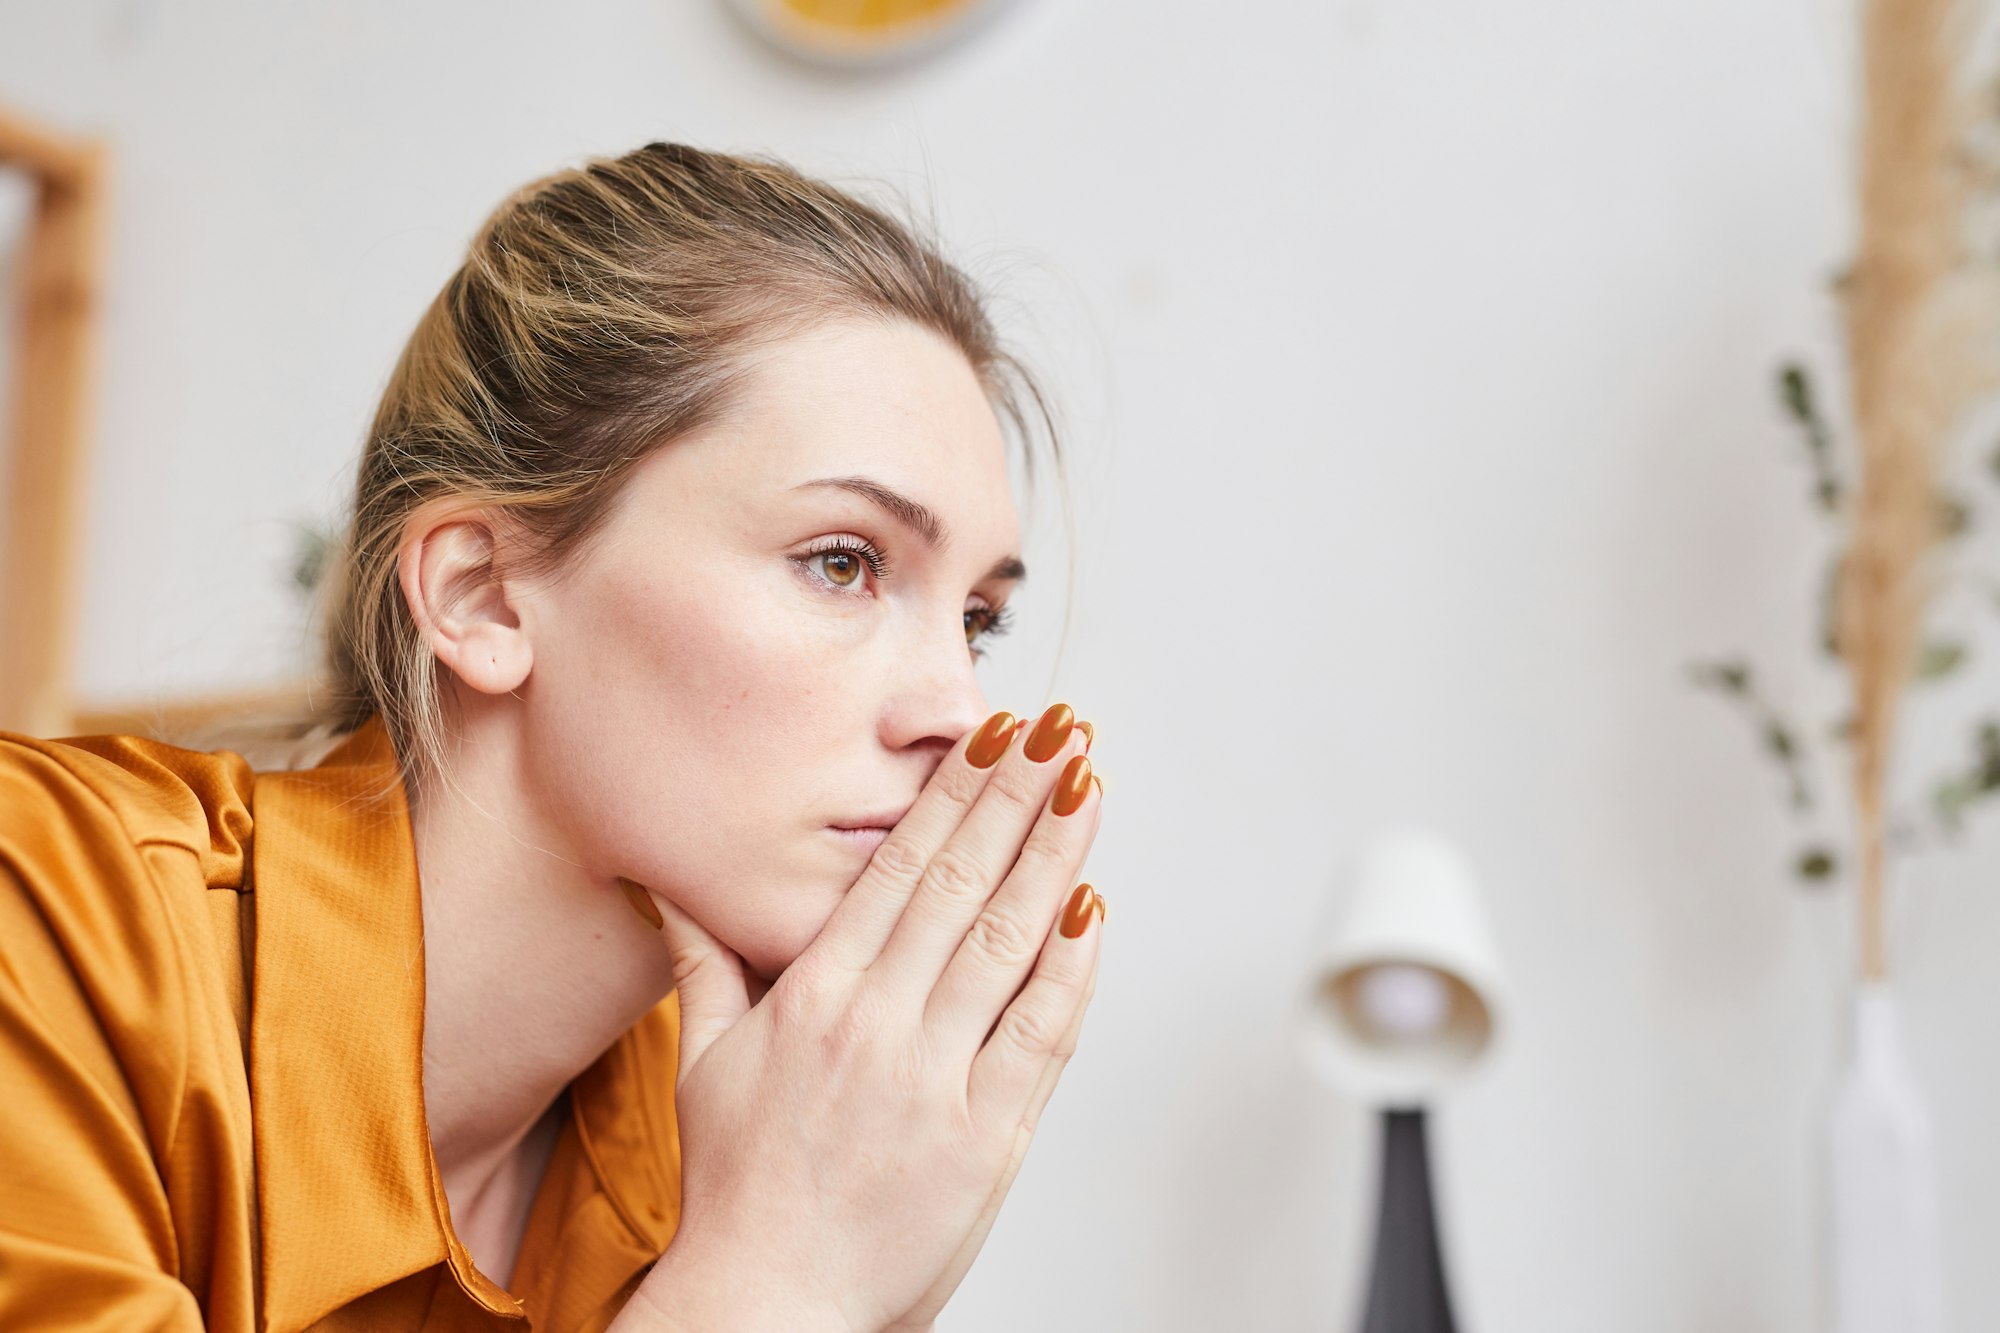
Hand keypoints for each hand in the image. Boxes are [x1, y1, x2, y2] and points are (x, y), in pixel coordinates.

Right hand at [623, 704, 1103, 1332]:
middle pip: (960, 886)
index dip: (954, 795)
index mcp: (813, 997)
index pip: (898, 869)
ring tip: (1088, 786)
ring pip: (1006, 945)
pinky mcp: (983, 1141)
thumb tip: (667, 887)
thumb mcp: (703, 1062)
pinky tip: (1094, 913)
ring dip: (1055, 859)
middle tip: (1062, 729)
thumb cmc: (737, 1186)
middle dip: (1017, 797)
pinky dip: (1070, 973)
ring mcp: (934, 1082)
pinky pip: (1039, 1039)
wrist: (765, 1304)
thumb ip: (703, 963)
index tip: (993, 735)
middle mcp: (876, 1026)